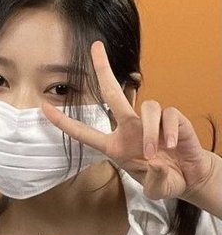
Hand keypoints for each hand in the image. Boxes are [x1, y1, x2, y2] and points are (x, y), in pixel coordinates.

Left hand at [42, 40, 212, 201]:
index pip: (83, 132)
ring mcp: (150, 121)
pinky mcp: (172, 119)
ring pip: (146, 107)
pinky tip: (172, 144)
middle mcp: (129, 127)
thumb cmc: (164, 178)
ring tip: (155, 153)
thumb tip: (155, 165)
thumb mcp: (156, 188)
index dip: (63, 121)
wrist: (190, 177)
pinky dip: (169, 130)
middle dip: (103, 68)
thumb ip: (154, 182)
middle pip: (112, 92)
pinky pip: (168, 115)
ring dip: (149, 133)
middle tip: (95, 47)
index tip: (44, 108)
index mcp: (115, 144)